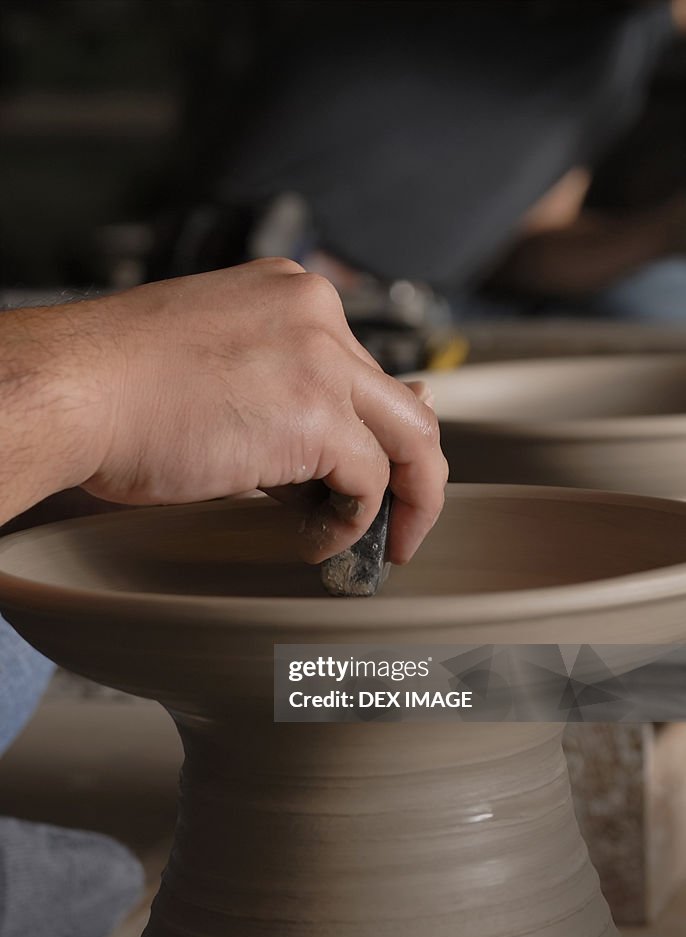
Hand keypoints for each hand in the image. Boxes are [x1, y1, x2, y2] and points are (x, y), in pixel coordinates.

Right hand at [79, 259, 446, 563]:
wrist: (73, 390)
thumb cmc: (118, 386)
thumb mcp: (222, 367)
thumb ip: (289, 394)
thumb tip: (347, 446)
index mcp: (294, 295)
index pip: (364, 371)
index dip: (374, 435)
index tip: (368, 476)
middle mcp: (320, 315)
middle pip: (403, 405)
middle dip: (414, 475)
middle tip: (401, 524)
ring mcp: (323, 361)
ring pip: (411, 441)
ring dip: (402, 504)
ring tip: (368, 544)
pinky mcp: (317, 416)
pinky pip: (369, 483)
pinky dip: (353, 522)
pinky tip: (318, 542)